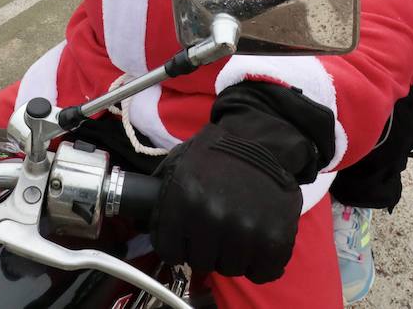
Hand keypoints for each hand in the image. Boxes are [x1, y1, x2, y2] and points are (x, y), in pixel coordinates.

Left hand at [151, 122, 301, 282]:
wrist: (262, 140)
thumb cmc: (215, 153)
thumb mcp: (178, 163)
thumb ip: (158, 195)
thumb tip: (136, 223)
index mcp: (183, 199)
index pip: (170, 251)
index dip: (176, 245)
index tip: (185, 237)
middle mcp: (212, 217)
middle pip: (200, 262)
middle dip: (204, 249)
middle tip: (214, 229)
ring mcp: (246, 230)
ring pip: (230, 268)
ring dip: (231, 255)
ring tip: (236, 230)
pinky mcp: (275, 238)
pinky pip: (262, 272)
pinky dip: (260, 263)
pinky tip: (257, 241)